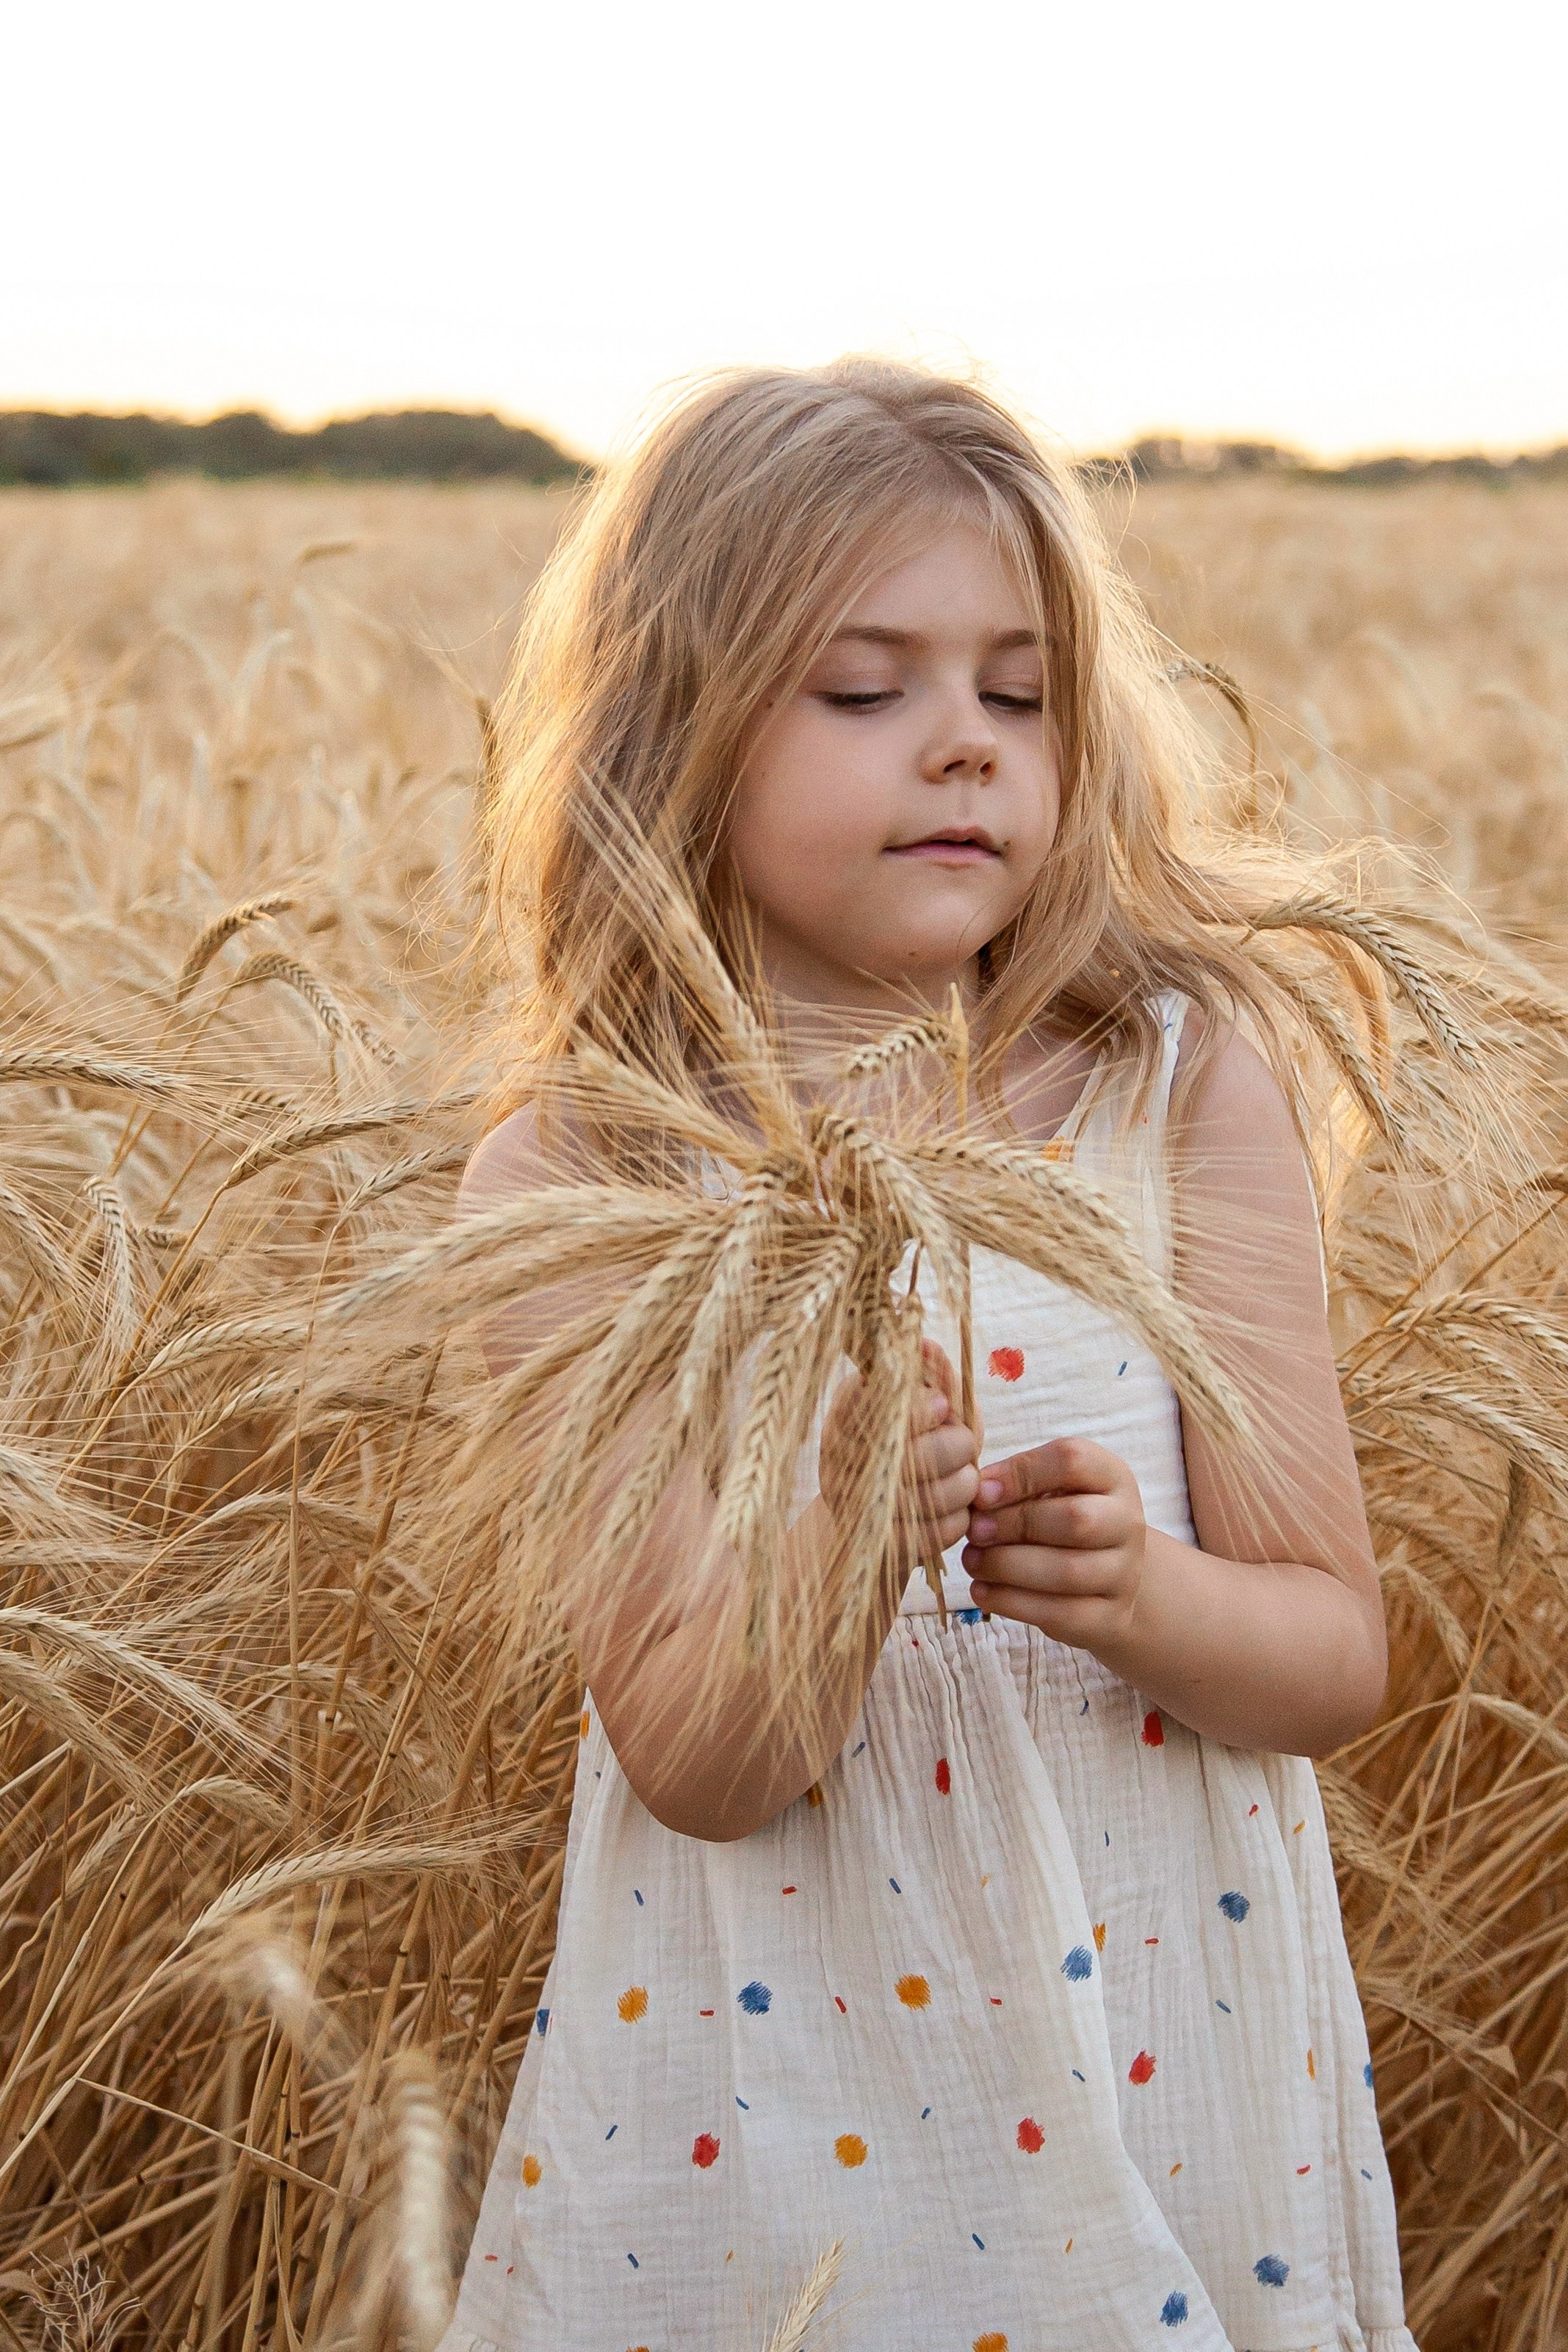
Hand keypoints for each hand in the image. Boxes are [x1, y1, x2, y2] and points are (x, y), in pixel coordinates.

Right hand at [820, 1340, 979, 1561]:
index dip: (919, 1408)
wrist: (874, 1523)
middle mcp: (841, 1460)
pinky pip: (941, 1531)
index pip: (879, 1406)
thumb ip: (930, 1375)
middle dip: (959, 1445)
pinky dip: (959, 1519)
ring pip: (938, 1494)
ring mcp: (859, 1508)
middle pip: (919, 1454)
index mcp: (845, 1414)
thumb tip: (925, 1343)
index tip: (942, 1405)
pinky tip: (953, 1510)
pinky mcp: (883, 1546)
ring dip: (966, 1483)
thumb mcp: (923, 1406)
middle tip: (965, 1443)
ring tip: (964, 1477)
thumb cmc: (911, 1448)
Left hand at [962, 1436, 1145, 1645]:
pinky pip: (1059, 1613)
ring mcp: (1124, 1574)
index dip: (1021, 1473)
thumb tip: (978, 1492)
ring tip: (972, 1560)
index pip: (1073, 1460)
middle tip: (974, 1530)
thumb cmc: (1061, 1521)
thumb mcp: (1049, 1489)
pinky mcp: (1108, 1617)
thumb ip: (1017, 1482)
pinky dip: (1011, 1602)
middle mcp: (1128, 1523)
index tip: (980, 1491)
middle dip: (1015, 1524)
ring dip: (1008, 1566)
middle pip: (1076, 1519)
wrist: (1106, 1579)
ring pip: (1068, 1571)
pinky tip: (982, 1590)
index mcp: (1112, 1477)